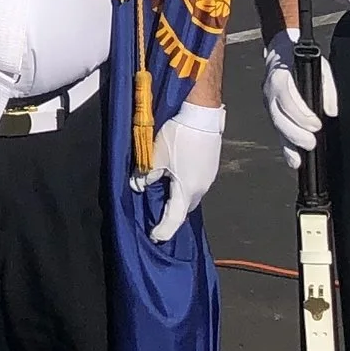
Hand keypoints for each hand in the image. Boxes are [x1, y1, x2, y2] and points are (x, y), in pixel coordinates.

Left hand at [131, 103, 225, 243]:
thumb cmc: (180, 135)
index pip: (175, 217)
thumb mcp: (156, 157)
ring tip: (164, 193)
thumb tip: (139, 185)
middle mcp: (202, 187)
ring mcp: (209, 176)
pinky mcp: (211, 165)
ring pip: (192, 193)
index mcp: (187, 189)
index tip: (156, 236)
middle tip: (158, 213)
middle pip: (185, 207)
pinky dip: (186, 184)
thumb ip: (146, 174)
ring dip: (179, 196)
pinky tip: (176, 175)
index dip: (164, 229)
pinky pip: (197, 182)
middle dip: (173, 212)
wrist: (201, 114)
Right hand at [261, 32, 334, 168]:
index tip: (317, 124)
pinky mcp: (272, 111)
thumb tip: (330, 110)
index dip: (300, 113)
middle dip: (294, 132)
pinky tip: (294, 159)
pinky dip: (285, 146)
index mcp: (279, 74)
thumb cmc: (299, 56)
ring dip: (288, 142)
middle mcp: (269, 90)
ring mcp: (268, 101)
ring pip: (275, 125)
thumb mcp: (319, 64)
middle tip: (311, 143)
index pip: (286, 96)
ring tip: (300, 158)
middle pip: (278, 115)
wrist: (279, 49)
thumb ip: (326, 86)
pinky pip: (277, 129)